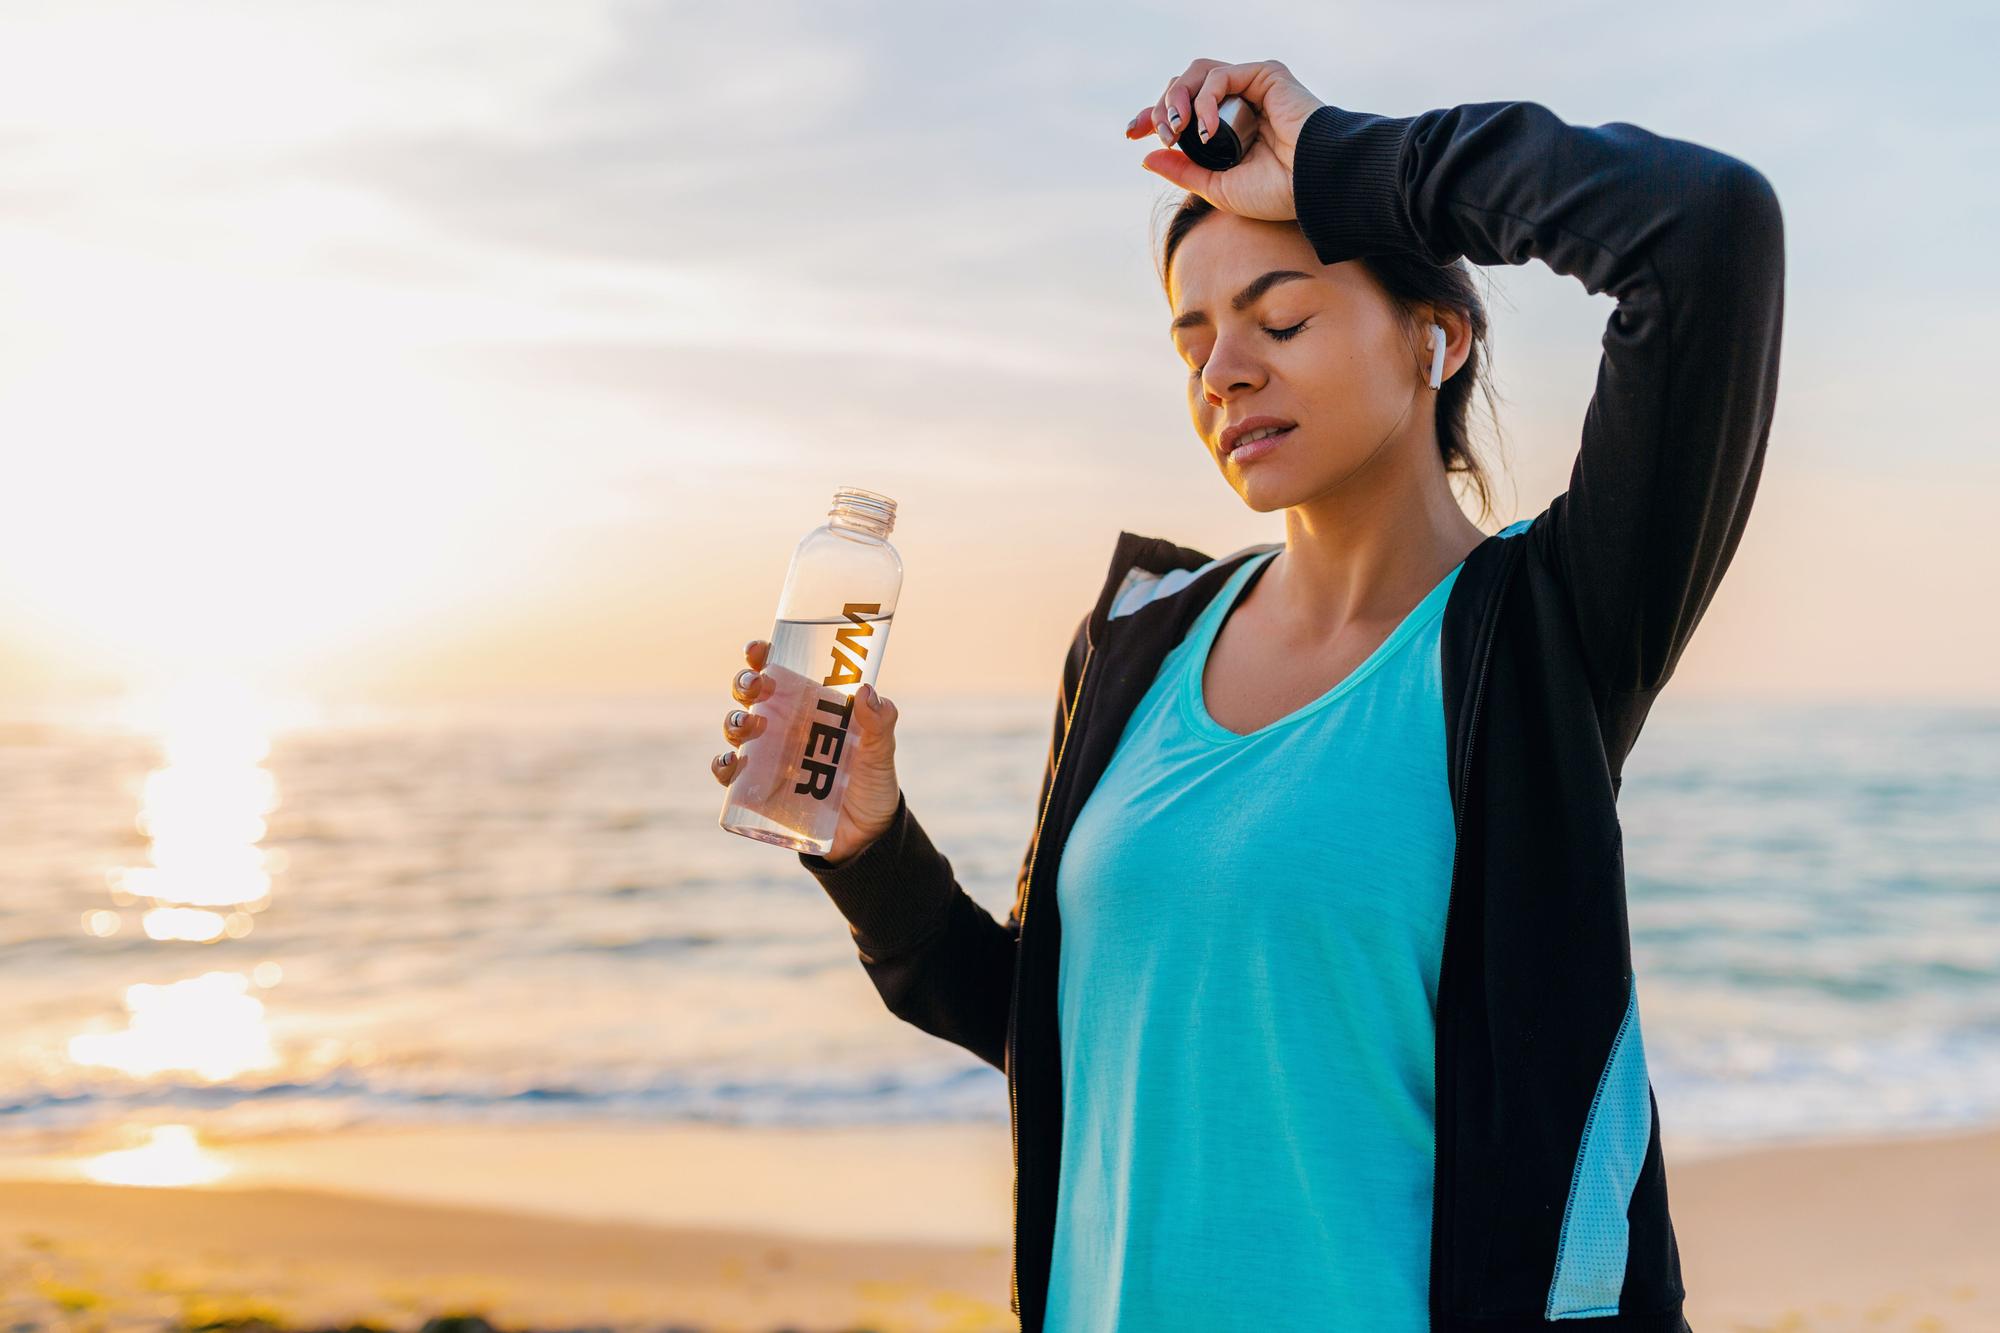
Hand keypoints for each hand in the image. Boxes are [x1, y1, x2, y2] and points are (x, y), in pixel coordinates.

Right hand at [714, 638, 902, 865]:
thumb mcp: (881, 752)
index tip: (759, 649)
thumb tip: (866, 691)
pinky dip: (722, 767)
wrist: (867, 837)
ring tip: (749, 726)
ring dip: (733, 722)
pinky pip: (729, 776)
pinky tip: (731, 764)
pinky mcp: (759, 791)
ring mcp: (768, 758)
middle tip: (756, 688)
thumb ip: (880, 724)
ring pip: (736, 729)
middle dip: (744, 684)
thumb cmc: (873, 784)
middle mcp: (784, 727)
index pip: (780, 671)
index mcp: (810, 707)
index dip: (762, 656)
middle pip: (750, 696)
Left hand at [1125, 58, 1324, 221]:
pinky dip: (1204, 101)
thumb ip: (1182, 171)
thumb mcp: (1217, 187)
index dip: (1153, 116)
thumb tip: (1145, 157)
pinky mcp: (1264, 74)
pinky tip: (1206, 130)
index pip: (1181, 110)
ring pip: (1196, 73)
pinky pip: (1219, 76)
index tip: (1132, 134)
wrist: (1312, 186)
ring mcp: (1251, 86)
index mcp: (1227, 128)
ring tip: (1176, 130)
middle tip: (1158, 135)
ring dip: (1176, 98)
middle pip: (1182, 87)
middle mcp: (1238, 103)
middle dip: (1160, 108)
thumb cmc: (1275, 192)